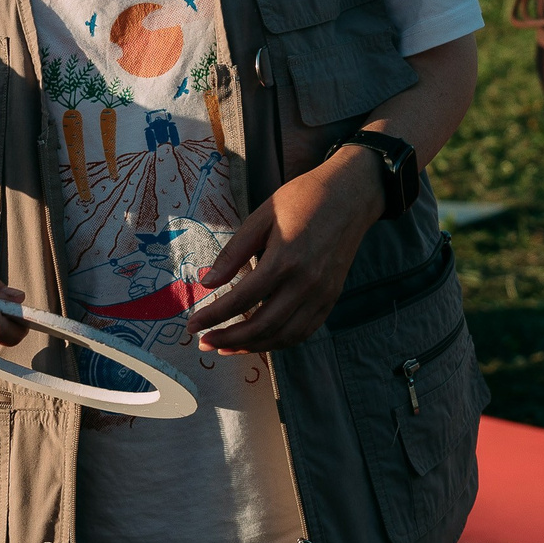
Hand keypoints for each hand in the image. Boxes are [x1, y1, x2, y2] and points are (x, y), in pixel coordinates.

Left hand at [189, 148, 385, 352]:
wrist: (350, 196)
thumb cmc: (302, 199)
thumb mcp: (262, 217)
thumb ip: (234, 253)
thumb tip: (207, 282)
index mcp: (284, 260)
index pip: (242, 300)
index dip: (214, 316)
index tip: (192, 325)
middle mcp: (305, 283)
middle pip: (263, 325)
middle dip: (229, 338)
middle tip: (204, 342)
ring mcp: (322, 294)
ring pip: (285, 336)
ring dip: (253, 346)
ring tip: (226, 346)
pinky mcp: (332, 298)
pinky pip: (305, 331)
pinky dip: (280, 342)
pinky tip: (260, 340)